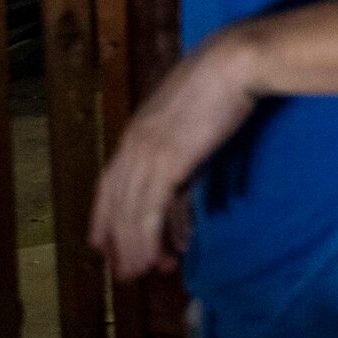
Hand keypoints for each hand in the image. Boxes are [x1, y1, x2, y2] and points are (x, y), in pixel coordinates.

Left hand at [89, 31, 262, 281]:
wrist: (234, 63)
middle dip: (118, 241)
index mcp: (135, 132)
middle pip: (115, 203)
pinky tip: (158, 258)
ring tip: (140, 274)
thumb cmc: (221, 81)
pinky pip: (151, 212)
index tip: (103, 244)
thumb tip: (184, 176)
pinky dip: (151, 239)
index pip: (108, 183)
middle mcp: (132, 145)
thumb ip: (180, 146)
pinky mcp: (167, 164)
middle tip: (126, 271)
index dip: (104, 217)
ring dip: (135, 248)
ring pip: (130, 213)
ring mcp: (147, 154)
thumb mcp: (190, 117)